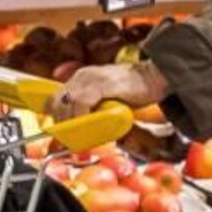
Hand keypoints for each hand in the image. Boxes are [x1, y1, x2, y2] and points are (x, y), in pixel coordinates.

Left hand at [52, 60, 167, 122]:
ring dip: (70, 120)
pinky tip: (89, 124)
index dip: (56, 116)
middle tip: (68, 136)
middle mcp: (83, 75)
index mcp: (82, 78)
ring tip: (78, 133)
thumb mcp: (106, 99)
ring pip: (67, 101)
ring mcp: (92, 78)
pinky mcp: (103, 83)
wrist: (155, 77)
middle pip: (58, 101)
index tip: (60, 130)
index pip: (56, 98)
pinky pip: (82, 101)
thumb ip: (92, 108)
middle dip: (61, 121)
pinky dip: (81, 115)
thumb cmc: (134, 90)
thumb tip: (81, 127)